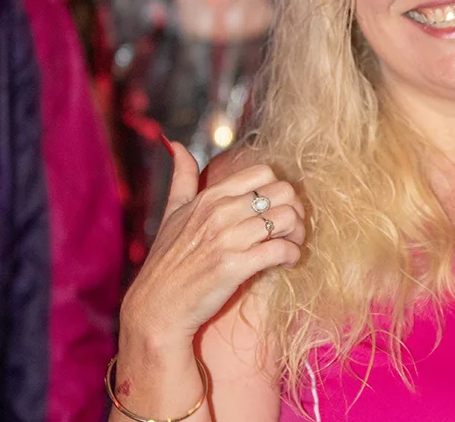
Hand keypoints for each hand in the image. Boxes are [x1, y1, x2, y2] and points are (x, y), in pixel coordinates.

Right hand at [120, 141, 305, 345]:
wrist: (156, 308)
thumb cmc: (167, 262)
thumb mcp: (172, 213)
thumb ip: (182, 178)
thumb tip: (177, 145)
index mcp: (209, 197)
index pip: (263, 173)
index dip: (279, 188)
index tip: (279, 206)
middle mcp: (219, 212)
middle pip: (282, 192)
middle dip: (295, 209)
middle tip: (291, 228)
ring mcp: (227, 239)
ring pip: (286, 218)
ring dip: (297, 233)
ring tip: (291, 244)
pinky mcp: (235, 266)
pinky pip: (281, 250)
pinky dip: (292, 255)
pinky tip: (287, 262)